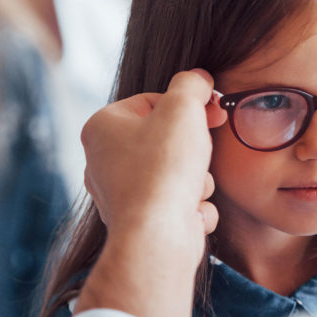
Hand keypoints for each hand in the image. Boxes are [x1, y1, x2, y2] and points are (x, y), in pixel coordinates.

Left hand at [76, 69, 226, 316]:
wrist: (158, 236)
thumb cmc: (165, 168)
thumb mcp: (183, 108)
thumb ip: (192, 85)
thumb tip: (198, 80)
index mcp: (102, 126)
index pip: (153, 101)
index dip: (189, 106)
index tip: (214, 111)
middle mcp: (103, 160)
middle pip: (166, 139)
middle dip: (194, 149)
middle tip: (204, 153)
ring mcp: (120, 193)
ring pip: (175, 172)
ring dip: (197, 180)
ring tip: (192, 189)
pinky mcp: (139, 221)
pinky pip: (175, 203)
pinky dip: (190, 207)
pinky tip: (189, 213)